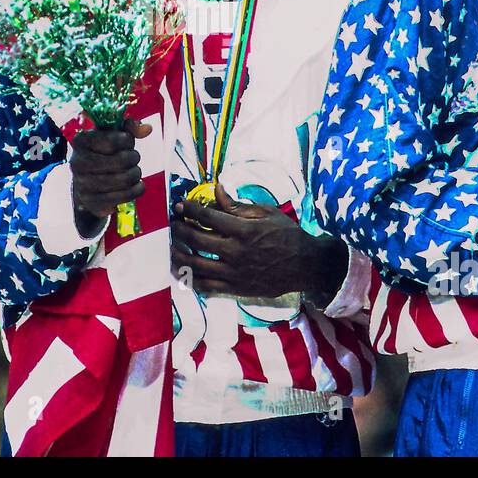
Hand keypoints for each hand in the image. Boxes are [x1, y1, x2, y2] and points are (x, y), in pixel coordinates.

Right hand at [70, 118, 151, 237]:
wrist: (88, 183)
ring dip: (136, 173)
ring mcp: (83, 184)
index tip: (127, 142)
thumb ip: (130, 127)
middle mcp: (78, 162)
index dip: (128, 140)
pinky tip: (136, 184)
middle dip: (134, 157)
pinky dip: (137, 189)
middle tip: (132, 158)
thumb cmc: (103, 153)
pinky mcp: (93, 202)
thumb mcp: (112, 134)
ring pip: (126, 179)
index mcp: (81, 140)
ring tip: (133, 171)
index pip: (114, 140)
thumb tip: (147, 129)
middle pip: (122, 160)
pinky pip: (127, 195)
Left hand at [171, 182, 345, 301]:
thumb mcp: (266, 213)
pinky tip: (185, 274)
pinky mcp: (236, 289)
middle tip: (173, 225)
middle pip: (196, 240)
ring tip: (171, 249)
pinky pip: (207, 287)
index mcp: (243, 230)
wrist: (305, 265)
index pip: (207, 217)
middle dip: (180, 230)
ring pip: (196, 266)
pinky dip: (192, 280)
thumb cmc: (287, 235)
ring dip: (178, 256)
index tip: (181, 205)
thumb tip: (217, 189)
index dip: (189, 209)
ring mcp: (234, 273)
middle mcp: (235, 252)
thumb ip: (238, 204)